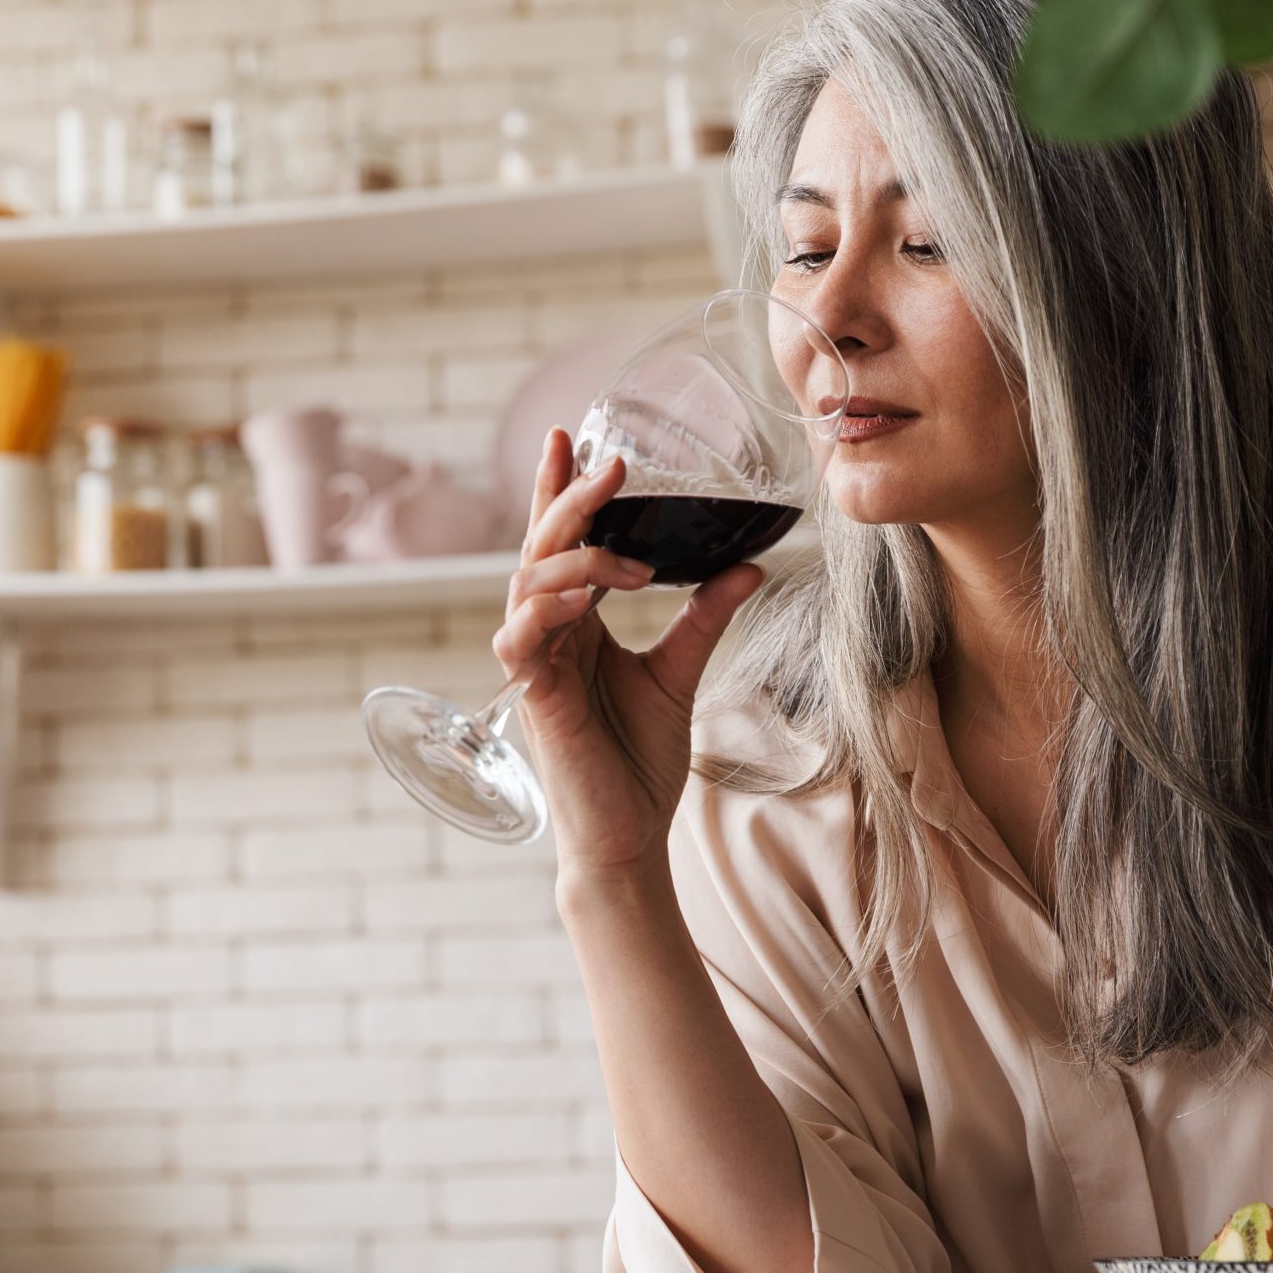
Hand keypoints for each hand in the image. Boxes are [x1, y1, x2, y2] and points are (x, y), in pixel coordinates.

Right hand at [493, 425, 766, 879]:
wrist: (631, 836)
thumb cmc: (642, 762)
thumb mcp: (681, 671)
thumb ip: (705, 616)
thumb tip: (751, 566)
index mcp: (576, 625)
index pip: (559, 543)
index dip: (559, 490)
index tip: (569, 436)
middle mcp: (549, 637)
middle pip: (540, 550)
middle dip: (568, 501)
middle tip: (609, 464)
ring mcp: (536, 668)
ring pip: (527, 587)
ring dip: (573, 559)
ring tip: (627, 558)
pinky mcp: (536, 702)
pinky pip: (521, 642)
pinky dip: (545, 613)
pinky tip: (580, 600)